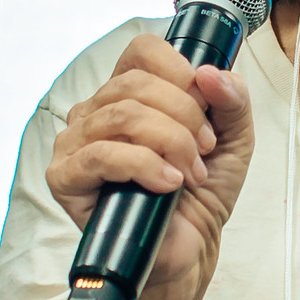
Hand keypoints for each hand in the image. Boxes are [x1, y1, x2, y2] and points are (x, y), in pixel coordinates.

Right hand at [47, 33, 255, 299]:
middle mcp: (96, 111)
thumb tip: (211, 72)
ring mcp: (76, 143)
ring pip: (121, 116)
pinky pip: (100, 155)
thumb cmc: (201, 193)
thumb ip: (233, 100)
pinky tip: (167, 184)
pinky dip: (144, 165)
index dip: (179, 72)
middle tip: (203, 151)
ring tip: (188, 174)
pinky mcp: (66, 178)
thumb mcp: (233, 140)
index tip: (206, 110)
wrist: (189, 248)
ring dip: (169, 143)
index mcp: (128, 94)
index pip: (142, 51)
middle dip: (183, 116)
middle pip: (135, 84)